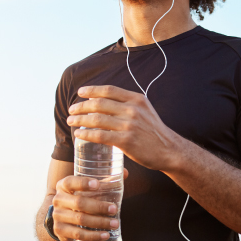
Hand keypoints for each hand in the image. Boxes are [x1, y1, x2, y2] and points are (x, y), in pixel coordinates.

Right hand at [51, 172, 126, 240]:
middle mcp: (58, 200)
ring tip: (115, 223)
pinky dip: (93, 236)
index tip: (97, 184)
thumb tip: (125, 173)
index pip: (70, 182)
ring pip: (80, 219)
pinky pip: (78, 234)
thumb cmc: (79, 198)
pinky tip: (105, 235)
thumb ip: (105, 180)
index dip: (83, 183)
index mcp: (63, 185)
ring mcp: (57, 216)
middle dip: (99, 207)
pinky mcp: (60, 231)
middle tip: (114, 209)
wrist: (62, 218)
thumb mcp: (86, 189)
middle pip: (79, 203)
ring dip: (100, 222)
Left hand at [67, 85, 181, 171]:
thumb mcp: (144, 110)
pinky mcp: (126, 141)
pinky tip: (79, 134)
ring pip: (97, 119)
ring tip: (71, 121)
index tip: (80, 92)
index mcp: (136, 99)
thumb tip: (100, 100)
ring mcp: (129, 125)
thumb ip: (126, 104)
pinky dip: (86, 134)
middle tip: (71, 110)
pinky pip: (100, 135)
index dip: (92, 90)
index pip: (109, 90)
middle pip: (99, 104)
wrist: (170, 150)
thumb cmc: (153, 131)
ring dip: (80, 120)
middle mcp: (133, 109)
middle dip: (81, 106)